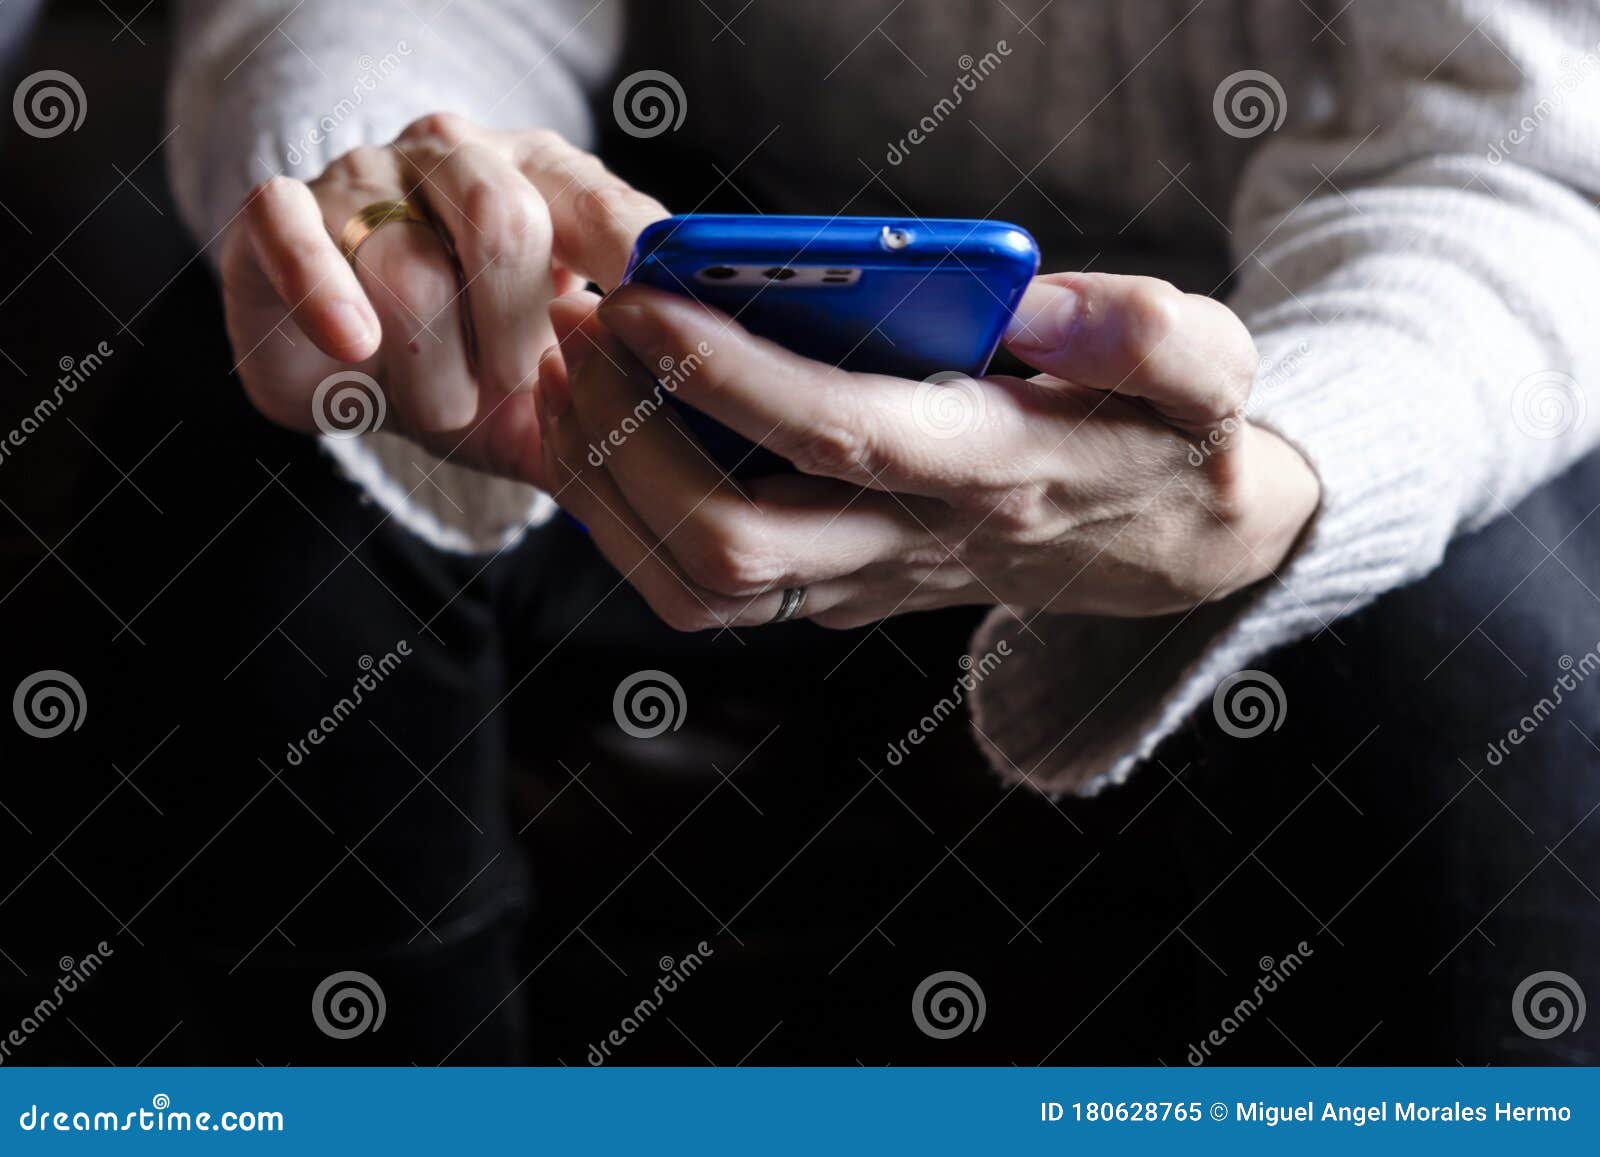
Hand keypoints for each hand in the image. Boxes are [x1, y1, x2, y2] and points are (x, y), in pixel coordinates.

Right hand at [219, 114, 666, 487]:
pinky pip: (295, 234)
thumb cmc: (469, 365)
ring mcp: (365, 176)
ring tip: (442, 403)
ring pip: (406, 264)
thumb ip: (611, 398)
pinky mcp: (282, 212)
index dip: (631, 266)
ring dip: (431, 368)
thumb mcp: (547, 392)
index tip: (658, 327)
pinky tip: (354, 346)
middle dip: (513, 333)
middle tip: (513, 385)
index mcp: (543, 180)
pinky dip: (325, 296)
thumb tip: (687, 422)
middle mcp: (458, 157)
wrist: (347, 360)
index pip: (601, 206)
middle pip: (503, 221)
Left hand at [534, 272, 1319, 629]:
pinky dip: (631, 518)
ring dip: (611, 491)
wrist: (1168, 553)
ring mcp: (867, 580)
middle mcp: (916, 542)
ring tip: (569, 378)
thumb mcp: (1208, 372)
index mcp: (996, 470)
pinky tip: (605, 430)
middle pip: (735, 542)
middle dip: (631, 444)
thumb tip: (1035, 305)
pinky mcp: (838, 590)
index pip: (844, 434)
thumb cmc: (1174, 442)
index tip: (641, 300)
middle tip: (582, 334)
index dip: (732, 375)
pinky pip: (706, 589)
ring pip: (700, 586)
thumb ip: (1148, 335)